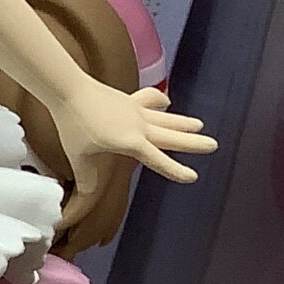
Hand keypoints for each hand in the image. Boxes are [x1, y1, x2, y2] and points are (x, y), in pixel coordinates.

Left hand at [49, 83, 213, 228]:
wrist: (70, 90)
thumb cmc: (73, 124)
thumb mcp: (79, 156)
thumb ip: (86, 176)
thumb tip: (87, 193)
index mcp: (131, 142)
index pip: (158, 160)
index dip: (175, 169)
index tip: (192, 177)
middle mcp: (139, 126)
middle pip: (171, 136)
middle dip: (192, 142)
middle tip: (213, 145)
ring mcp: (136, 110)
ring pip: (166, 117)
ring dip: (183, 122)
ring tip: (199, 125)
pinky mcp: (129, 99)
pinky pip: (149, 99)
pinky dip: (159, 101)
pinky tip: (166, 102)